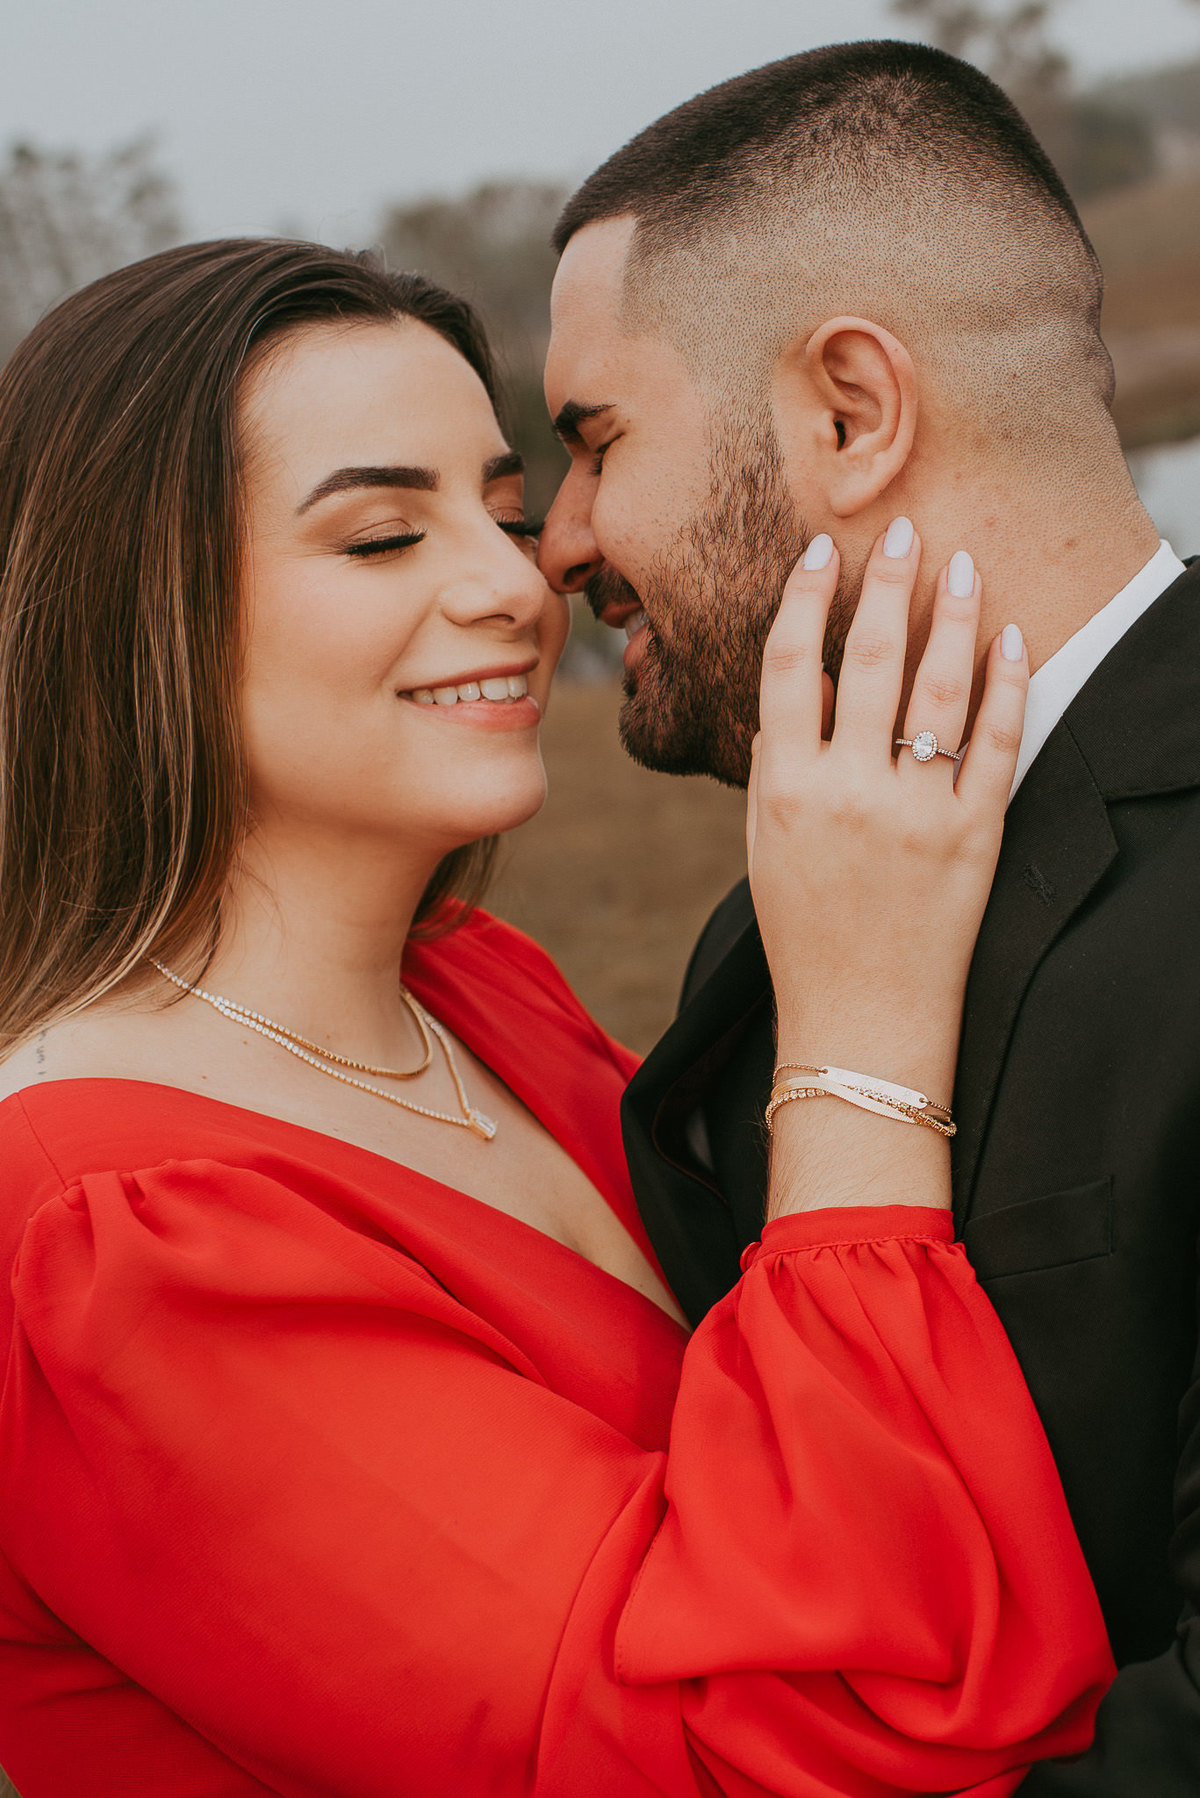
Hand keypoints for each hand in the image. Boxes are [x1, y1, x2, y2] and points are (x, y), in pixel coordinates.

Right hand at [748, 520, 1027, 1108]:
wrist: (860, 1020)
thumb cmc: (804, 931)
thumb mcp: (766, 844)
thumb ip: (784, 760)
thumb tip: (814, 678)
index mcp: (781, 788)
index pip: (788, 665)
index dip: (803, 597)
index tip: (823, 551)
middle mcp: (845, 792)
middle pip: (865, 658)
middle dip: (886, 583)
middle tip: (904, 527)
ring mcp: (913, 813)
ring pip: (936, 687)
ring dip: (949, 615)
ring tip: (959, 563)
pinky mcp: (973, 837)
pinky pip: (997, 742)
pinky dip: (1006, 684)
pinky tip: (1008, 638)